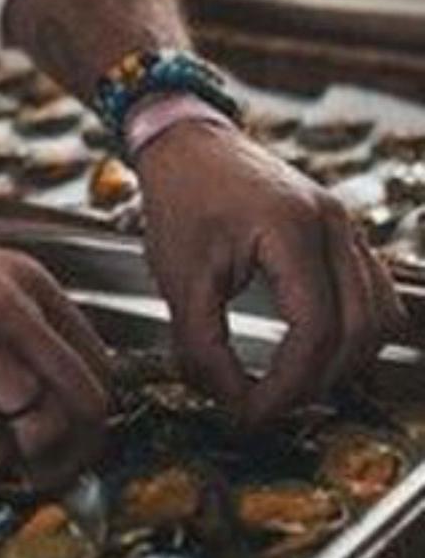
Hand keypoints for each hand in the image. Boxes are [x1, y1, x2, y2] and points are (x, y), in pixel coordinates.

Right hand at [0, 223, 110, 481]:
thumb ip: (20, 318)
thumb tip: (57, 384)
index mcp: (25, 280)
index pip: (99, 362)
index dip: (91, 414)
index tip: (73, 437)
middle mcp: (9, 309)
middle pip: (84, 404)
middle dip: (69, 448)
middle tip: (41, 465)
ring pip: (35, 431)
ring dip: (7, 449)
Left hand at [137, 119, 404, 422]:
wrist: (187, 142)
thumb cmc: (180, 197)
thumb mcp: (178, 276)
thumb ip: (202, 346)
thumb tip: (233, 403)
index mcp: (292, 228)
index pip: (315, 330)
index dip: (289, 386)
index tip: (252, 415)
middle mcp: (332, 224)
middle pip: (358, 330)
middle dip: (317, 382)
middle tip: (270, 406)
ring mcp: (345, 226)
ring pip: (378, 316)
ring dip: (345, 361)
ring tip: (294, 383)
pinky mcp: (343, 233)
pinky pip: (375, 294)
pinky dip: (356, 332)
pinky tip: (319, 349)